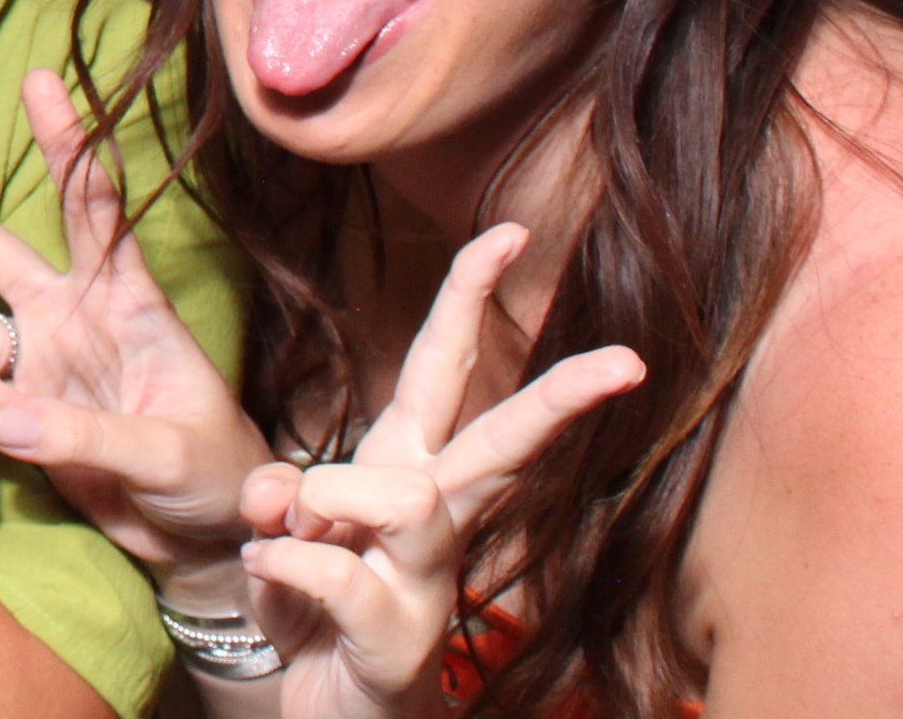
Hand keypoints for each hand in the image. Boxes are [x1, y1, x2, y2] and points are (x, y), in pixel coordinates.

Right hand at [0, 68, 274, 585]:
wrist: (199, 535)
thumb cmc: (211, 474)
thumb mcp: (168, 455)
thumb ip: (87, 435)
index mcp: (126, 303)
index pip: (95, 210)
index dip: (69, 144)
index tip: (42, 80)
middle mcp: (69, 316)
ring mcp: (38, 361)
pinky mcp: (18, 411)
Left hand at [234, 225, 642, 718]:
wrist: (325, 706)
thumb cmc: (312, 606)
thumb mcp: (279, 532)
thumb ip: (281, 494)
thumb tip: (284, 493)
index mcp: (406, 467)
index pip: (445, 369)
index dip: (470, 297)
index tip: (509, 231)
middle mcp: (434, 518)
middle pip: (503, 443)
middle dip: (559, 399)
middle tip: (628, 360)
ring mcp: (431, 582)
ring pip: (408, 500)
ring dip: (333, 501)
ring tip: (295, 531)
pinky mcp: (401, 640)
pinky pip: (336, 573)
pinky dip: (286, 569)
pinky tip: (274, 582)